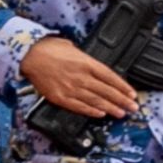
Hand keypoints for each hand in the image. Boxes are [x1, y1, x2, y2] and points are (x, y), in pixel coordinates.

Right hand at [23, 35, 141, 117]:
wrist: (30, 56)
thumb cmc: (49, 49)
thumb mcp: (73, 48)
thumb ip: (85, 59)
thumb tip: (93, 66)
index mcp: (86, 63)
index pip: (110, 77)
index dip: (122, 87)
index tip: (132, 94)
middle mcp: (81, 77)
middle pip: (106, 91)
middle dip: (121, 100)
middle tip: (133, 107)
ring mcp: (71, 88)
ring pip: (95, 100)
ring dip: (110, 108)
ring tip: (121, 113)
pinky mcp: (60, 97)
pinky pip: (78, 106)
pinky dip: (90, 111)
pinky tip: (100, 114)